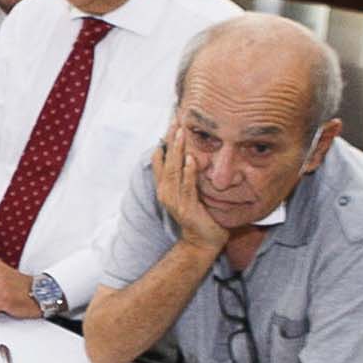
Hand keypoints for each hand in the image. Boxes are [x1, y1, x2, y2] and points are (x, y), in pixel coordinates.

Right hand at [154, 125, 227, 252]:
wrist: (202, 242)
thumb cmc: (199, 215)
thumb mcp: (189, 192)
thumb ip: (186, 176)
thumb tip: (191, 154)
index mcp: (164, 187)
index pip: (159, 159)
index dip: (164, 141)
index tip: (171, 122)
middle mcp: (165, 192)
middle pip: (165, 161)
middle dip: (170, 140)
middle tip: (175, 120)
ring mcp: (174, 200)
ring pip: (174, 171)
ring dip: (177, 151)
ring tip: (180, 134)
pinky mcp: (187, 208)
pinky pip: (187, 186)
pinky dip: (188, 172)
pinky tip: (191, 159)